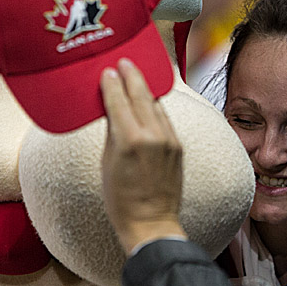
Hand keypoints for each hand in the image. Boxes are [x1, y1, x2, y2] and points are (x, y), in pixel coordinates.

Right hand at [100, 58, 186, 254]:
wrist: (152, 223)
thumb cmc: (121, 200)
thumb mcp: (107, 164)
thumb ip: (112, 133)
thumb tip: (112, 109)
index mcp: (129, 140)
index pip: (119, 100)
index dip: (112, 83)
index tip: (107, 71)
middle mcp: (152, 136)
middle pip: (141, 95)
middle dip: (132, 76)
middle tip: (124, 62)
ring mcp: (169, 141)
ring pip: (156, 105)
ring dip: (145, 89)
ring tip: (136, 77)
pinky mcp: (178, 148)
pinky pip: (166, 119)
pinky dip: (156, 107)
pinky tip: (150, 101)